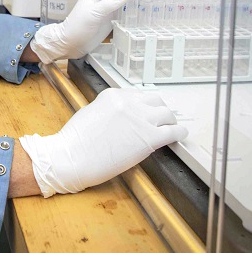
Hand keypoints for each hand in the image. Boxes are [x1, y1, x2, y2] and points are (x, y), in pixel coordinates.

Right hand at [19, 88, 186, 196]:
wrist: (71, 157)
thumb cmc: (75, 142)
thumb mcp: (91, 114)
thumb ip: (109, 111)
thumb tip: (122, 118)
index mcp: (113, 95)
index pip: (137, 95)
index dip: (143, 106)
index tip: (146, 112)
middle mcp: (129, 102)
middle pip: (154, 100)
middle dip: (158, 109)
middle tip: (160, 119)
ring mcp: (140, 119)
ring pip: (167, 113)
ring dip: (170, 120)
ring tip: (171, 127)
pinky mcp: (149, 137)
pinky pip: (172, 131)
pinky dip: (179, 133)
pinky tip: (180, 136)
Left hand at [31, 0, 152, 63]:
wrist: (70, 44)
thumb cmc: (77, 27)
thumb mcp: (93, 14)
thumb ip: (109, 4)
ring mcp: (106, 7)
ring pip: (125, 0)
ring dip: (137, 1)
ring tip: (149, 2)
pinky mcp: (109, 18)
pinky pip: (123, 11)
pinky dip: (133, 11)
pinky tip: (142, 12)